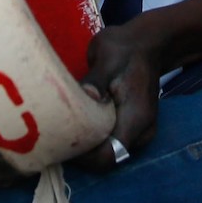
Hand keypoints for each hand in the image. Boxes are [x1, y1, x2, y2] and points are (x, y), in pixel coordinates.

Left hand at [73, 17, 165, 171]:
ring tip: (62, 130)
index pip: (110, 155)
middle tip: (55, 137)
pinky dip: (92, 138)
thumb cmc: (124, 48)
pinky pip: (110, 142)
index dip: (85, 156)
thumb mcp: (108, 56)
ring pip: (108, 153)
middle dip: (81, 153)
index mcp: (136, 117)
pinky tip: (75, 125)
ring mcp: (137, 131)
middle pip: (108, 159)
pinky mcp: (130, 127)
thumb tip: (86, 96)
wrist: (146, 43)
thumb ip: (96, 79)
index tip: (62, 140)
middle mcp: (140, 131)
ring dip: (86, 146)